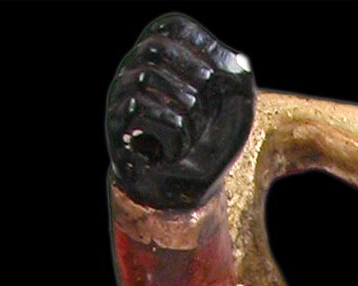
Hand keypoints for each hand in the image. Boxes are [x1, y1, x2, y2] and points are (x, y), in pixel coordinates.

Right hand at [106, 13, 254, 210]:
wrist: (189, 186)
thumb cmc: (210, 141)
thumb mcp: (236, 106)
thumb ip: (240, 75)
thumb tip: (237, 62)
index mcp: (163, 56)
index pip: (173, 27)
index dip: (201, 48)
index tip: (217, 80)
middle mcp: (136, 68)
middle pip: (156, 49)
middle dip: (192, 80)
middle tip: (205, 110)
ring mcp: (121, 95)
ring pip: (145, 78)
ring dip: (183, 110)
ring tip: (192, 133)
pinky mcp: (117, 126)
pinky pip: (138, 110)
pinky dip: (169, 130)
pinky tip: (177, 148)